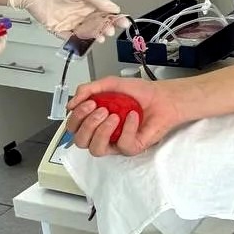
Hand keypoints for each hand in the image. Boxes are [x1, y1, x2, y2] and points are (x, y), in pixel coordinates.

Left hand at [7, 0, 128, 39]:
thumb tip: (114, 8)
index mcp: (88, 4)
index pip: (105, 13)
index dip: (115, 18)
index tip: (123, 22)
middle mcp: (81, 14)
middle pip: (97, 25)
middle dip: (106, 29)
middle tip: (111, 31)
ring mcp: (70, 22)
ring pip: (86, 32)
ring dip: (95, 36)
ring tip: (101, 37)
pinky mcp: (58, 29)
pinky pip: (70, 38)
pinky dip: (78, 41)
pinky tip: (86, 42)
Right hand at [65, 76, 185, 156]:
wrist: (163, 96)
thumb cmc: (140, 93)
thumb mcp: (111, 84)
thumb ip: (88, 89)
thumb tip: (70, 104)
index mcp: (94, 121)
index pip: (73, 128)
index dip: (76, 117)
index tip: (89, 102)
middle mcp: (102, 134)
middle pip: (80, 141)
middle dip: (87, 124)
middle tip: (101, 109)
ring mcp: (117, 143)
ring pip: (96, 149)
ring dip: (101, 131)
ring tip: (114, 115)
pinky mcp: (132, 147)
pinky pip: (122, 145)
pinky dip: (126, 129)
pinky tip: (133, 116)